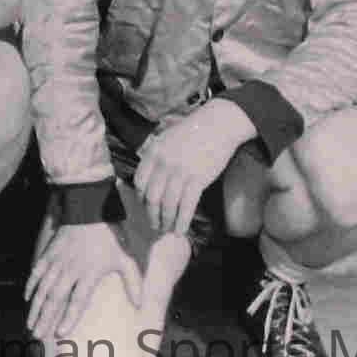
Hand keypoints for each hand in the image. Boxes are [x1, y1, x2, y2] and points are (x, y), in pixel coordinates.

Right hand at [25, 222, 143, 343]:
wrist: (90, 207)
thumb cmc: (110, 235)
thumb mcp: (125, 258)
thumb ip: (133, 282)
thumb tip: (139, 305)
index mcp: (89, 274)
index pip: (77, 301)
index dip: (68, 318)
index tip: (60, 334)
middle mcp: (71, 270)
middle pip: (55, 299)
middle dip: (46, 319)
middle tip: (38, 335)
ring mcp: (58, 261)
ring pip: (44, 288)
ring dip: (36, 307)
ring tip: (31, 324)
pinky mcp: (50, 251)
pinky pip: (37, 271)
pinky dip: (31, 284)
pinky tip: (26, 298)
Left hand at [132, 100, 253, 234]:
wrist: (217, 126)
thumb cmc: (192, 133)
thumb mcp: (166, 140)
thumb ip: (155, 157)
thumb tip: (149, 179)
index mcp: (153, 153)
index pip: (139, 182)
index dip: (140, 199)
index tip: (144, 208)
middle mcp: (163, 163)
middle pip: (151, 197)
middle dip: (151, 215)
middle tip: (154, 226)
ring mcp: (180, 172)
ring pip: (168, 204)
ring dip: (166, 221)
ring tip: (167, 230)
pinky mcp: (198, 179)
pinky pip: (186, 206)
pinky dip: (182, 221)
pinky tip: (181, 231)